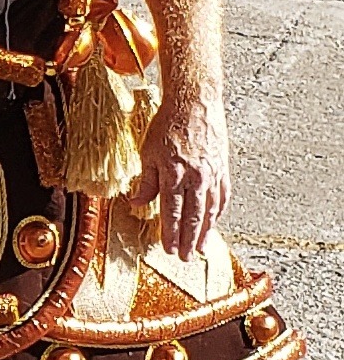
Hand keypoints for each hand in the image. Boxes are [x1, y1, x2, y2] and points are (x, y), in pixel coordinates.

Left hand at [129, 90, 229, 261]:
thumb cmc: (168, 124)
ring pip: (210, 210)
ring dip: (206, 231)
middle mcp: (195, 178)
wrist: (195, 102)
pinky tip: (216, 220)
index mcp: (173, 174)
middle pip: (192, 216)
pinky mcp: (222, 167)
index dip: (170, 233)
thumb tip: (137, 203)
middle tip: (186, 257)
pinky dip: (219, 210)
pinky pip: (223, 194)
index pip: (171, 212)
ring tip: (201, 247)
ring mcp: (211, 173)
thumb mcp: (148, 152)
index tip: (168, 249)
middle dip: (188, 239)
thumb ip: (145, 181)